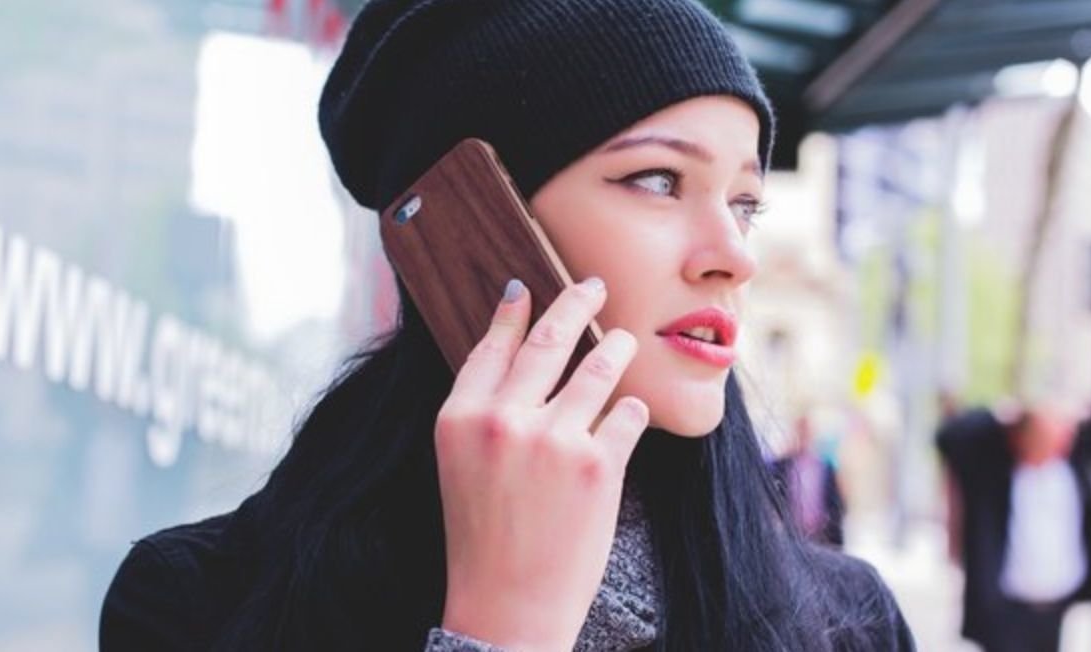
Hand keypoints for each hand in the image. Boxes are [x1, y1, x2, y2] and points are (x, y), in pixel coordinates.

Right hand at [435, 278, 648, 651]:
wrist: (507, 605)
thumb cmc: (483, 535)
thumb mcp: (460, 463)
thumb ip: (484, 407)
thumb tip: (517, 344)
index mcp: (460, 417)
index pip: (493, 345)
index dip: (514, 311)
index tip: (531, 287)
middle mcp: (503, 420)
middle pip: (550, 339)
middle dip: (577, 303)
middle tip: (594, 286)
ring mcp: (553, 440)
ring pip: (600, 366)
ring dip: (616, 349)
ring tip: (625, 342)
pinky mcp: (597, 464)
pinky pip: (627, 413)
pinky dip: (630, 410)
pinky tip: (626, 414)